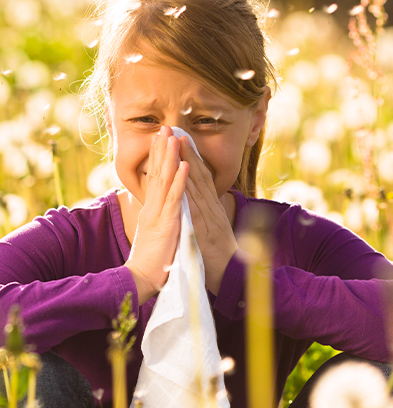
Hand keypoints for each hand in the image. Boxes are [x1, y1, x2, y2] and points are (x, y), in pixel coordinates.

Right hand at [125, 126, 188, 304]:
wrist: (141, 278)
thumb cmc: (150, 258)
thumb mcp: (153, 232)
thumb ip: (156, 216)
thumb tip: (159, 205)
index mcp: (151, 208)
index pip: (154, 178)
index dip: (158, 157)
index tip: (161, 139)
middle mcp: (152, 207)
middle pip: (157, 173)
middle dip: (161, 149)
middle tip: (164, 127)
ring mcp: (158, 214)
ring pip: (164, 180)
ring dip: (169, 157)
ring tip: (172, 137)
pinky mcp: (166, 224)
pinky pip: (175, 199)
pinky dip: (180, 181)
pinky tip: (184, 165)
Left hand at [179, 136, 237, 294]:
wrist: (231, 276)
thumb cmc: (218, 255)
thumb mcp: (212, 230)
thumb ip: (205, 214)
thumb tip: (198, 202)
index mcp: (211, 208)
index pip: (200, 178)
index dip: (191, 157)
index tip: (180, 139)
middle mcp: (211, 208)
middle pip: (198, 175)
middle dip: (187, 152)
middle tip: (176, 130)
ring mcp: (209, 217)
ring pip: (197, 185)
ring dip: (187, 163)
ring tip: (178, 142)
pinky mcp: (204, 230)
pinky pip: (195, 207)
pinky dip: (189, 190)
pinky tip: (183, 175)